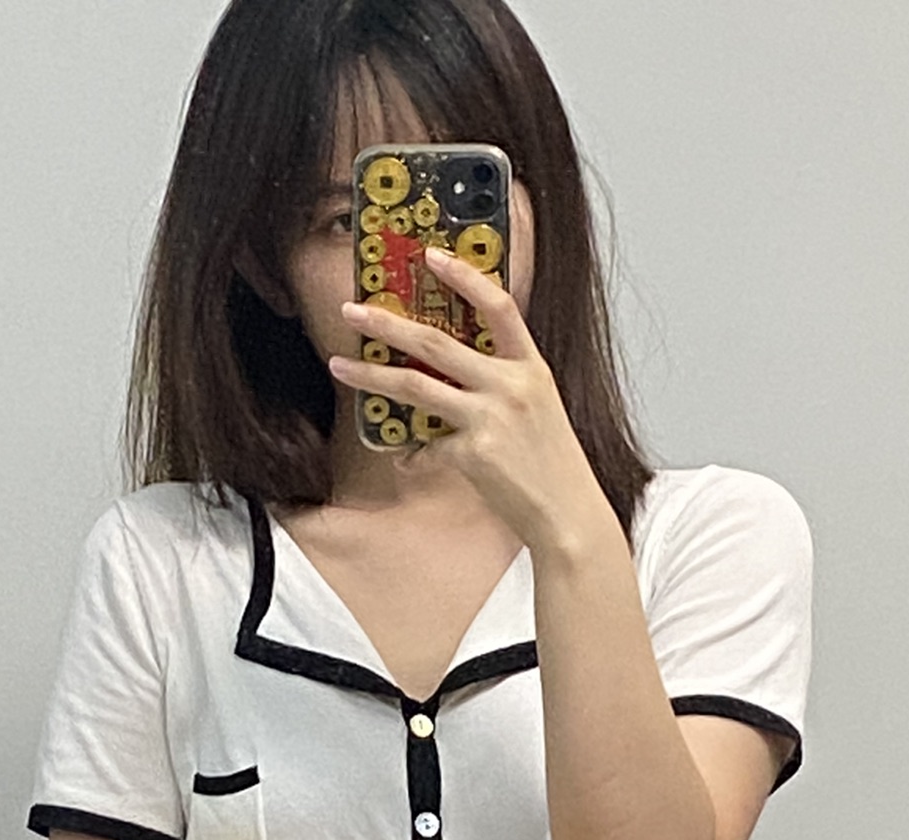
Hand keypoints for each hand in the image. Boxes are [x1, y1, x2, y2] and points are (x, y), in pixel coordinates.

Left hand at [327, 245, 601, 550]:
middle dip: (389, 323)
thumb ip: (501, 385)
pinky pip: (427, 449)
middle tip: (354, 310)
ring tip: (341, 366)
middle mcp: (511, 386)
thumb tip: (452, 379)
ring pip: (416, 386)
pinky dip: (413, 456)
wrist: (567, 513)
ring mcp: (491, 418)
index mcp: (530, 368)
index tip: (432, 256)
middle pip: (437, 343)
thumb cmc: (551, 465)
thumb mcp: (536, 409)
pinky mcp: (474, 454)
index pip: (498, 307)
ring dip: (372, 375)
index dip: (465, 277)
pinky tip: (408, 461)